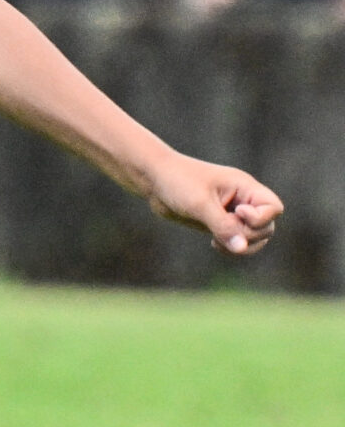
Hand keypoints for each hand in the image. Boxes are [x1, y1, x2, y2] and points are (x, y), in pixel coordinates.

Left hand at [144, 155, 281, 255]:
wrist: (153, 179)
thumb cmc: (177, 182)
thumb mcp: (199, 204)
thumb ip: (222, 226)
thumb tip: (241, 247)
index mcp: (244, 186)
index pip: (273, 207)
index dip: (260, 218)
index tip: (236, 213)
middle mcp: (243, 199)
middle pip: (267, 227)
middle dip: (248, 235)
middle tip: (221, 229)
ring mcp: (232, 212)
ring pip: (254, 237)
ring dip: (242, 246)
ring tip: (217, 242)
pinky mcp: (219, 223)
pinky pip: (237, 241)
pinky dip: (231, 247)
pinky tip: (214, 244)